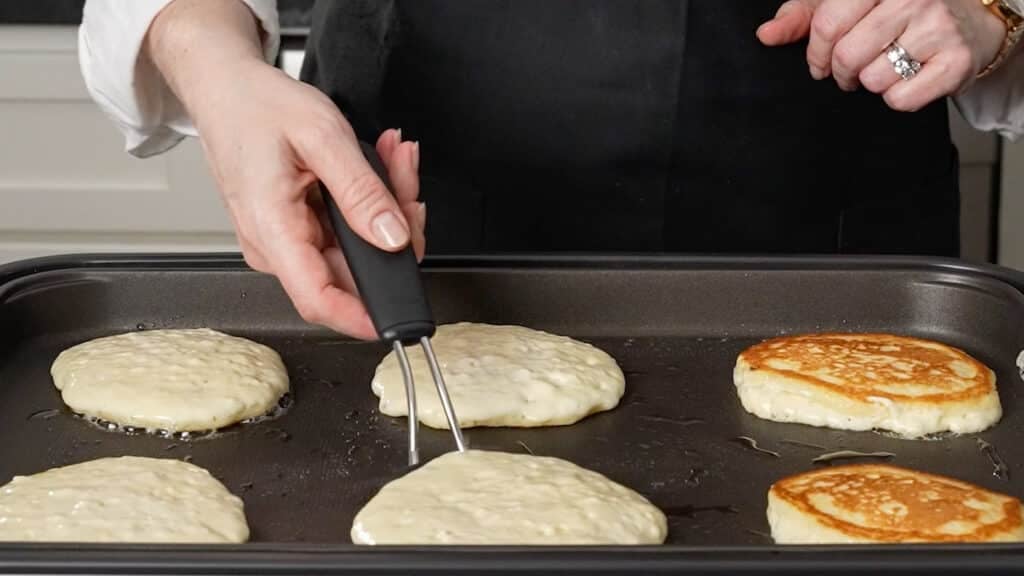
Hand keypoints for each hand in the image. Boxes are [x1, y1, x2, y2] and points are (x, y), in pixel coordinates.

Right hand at [199, 64, 425, 339]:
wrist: (224, 90)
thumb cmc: (256, 107)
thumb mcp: (322, 137)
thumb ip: (362, 192)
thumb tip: (393, 238)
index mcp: (272, 229)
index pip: (319, 300)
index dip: (364, 316)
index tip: (401, 311)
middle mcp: (275, 246)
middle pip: (352, 270)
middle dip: (395, 229)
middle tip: (407, 182)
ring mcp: (285, 241)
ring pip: (356, 249)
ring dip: (385, 207)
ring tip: (392, 160)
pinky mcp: (296, 230)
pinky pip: (345, 231)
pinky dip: (367, 201)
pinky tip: (376, 166)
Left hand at [757, 0, 1005, 110]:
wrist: (970, 22)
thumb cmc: (900, 11)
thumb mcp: (849, 3)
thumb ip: (804, 15)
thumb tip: (766, 34)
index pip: (828, 23)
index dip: (815, 52)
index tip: (819, 64)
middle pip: (847, 55)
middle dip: (842, 72)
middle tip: (851, 71)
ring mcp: (940, 27)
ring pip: (873, 78)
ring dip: (870, 82)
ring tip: (883, 68)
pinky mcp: (957, 61)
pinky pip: (901, 99)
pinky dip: (897, 98)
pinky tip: (907, 79)